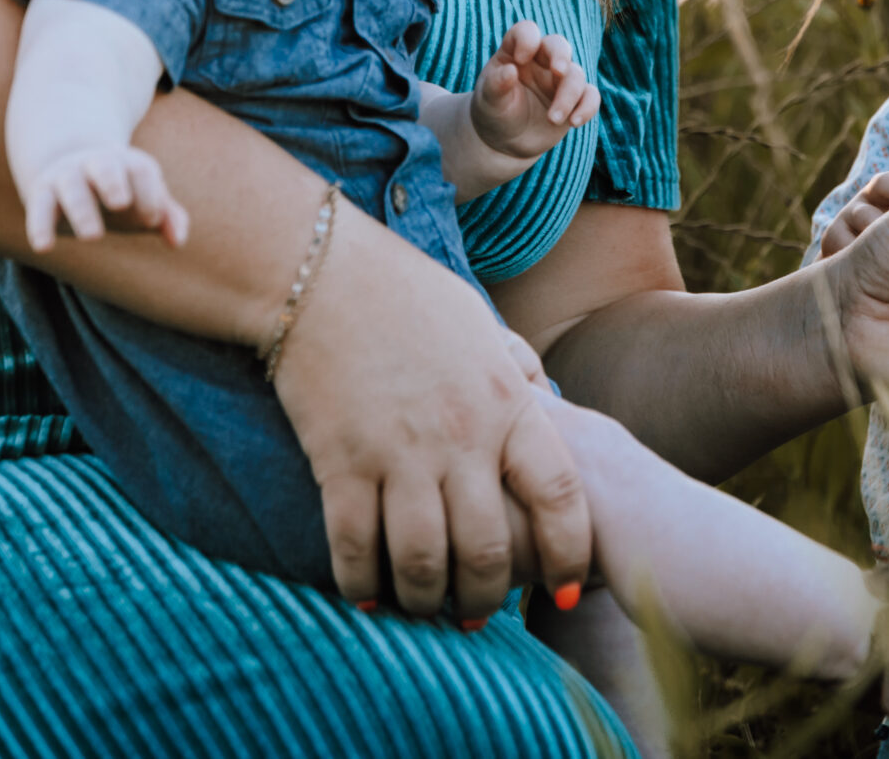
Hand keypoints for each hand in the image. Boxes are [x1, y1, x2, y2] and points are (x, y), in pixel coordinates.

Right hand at [19, 144, 187, 251]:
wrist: (68, 164)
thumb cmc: (119, 190)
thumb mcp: (144, 199)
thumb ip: (167, 216)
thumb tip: (177, 241)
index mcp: (127, 164)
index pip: (140, 171)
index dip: (149, 193)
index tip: (152, 220)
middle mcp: (95, 165)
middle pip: (104, 168)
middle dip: (113, 182)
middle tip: (120, 203)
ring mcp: (66, 177)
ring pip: (72, 187)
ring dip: (81, 209)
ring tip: (94, 236)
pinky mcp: (42, 195)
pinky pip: (39, 208)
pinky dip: (39, 226)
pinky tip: (43, 247)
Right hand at [275, 210, 592, 619]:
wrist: (320, 274)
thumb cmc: (405, 294)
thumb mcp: (481, 325)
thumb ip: (515, 371)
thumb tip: (543, 402)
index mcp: (506, 402)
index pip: (558, 494)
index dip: (568, 551)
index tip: (566, 586)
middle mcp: (461, 436)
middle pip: (490, 548)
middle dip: (489, 597)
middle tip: (479, 614)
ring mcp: (399, 453)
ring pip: (423, 562)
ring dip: (426, 599)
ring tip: (424, 608)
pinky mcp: (340, 462)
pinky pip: (355, 547)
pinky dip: (362, 584)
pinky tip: (365, 596)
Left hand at [471, 22, 599, 161]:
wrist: (505, 139)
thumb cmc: (494, 111)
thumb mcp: (488, 100)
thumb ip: (496, 84)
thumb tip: (510, 70)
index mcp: (516, 51)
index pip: (526, 32)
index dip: (527, 39)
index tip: (520, 59)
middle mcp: (541, 60)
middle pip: (558, 45)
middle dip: (561, 56)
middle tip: (559, 71)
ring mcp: (560, 79)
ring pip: (576, 75)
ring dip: (568, 96)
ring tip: (552, 119)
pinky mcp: (575, 99)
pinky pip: (590, 96)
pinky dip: (587, 107)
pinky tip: (574, 122)